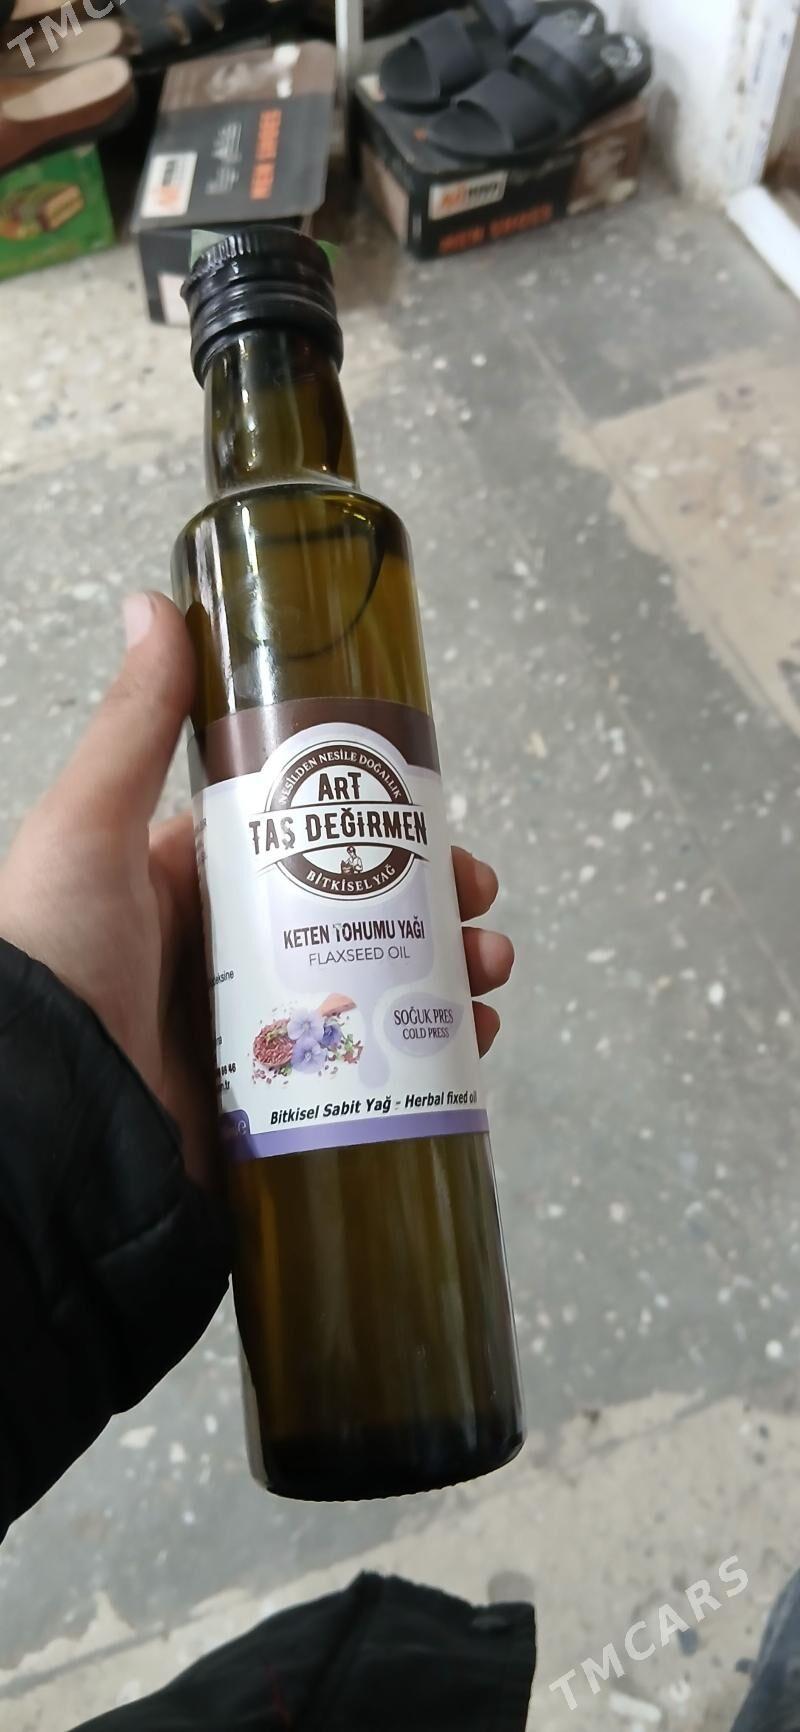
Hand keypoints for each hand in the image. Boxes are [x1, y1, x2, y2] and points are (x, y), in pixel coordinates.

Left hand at [0, 593, 513, 1185]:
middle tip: (483, 905)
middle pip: (365, 914)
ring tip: (487, 974)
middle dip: (439, 905)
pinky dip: (431, 1054)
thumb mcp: (90, 826)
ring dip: (452, 973)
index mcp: (195, 884)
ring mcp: (264, 1029)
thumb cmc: (57, 957)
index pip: (313, 841)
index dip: (385, 830)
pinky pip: (373, 1067)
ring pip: (384, 987)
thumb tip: (151, 601)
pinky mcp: (282, 1098)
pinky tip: (469, 1045)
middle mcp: (235, 953)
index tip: (443, 826)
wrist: (48, 1117)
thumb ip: (134, 723)